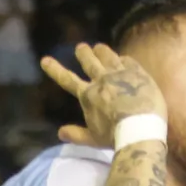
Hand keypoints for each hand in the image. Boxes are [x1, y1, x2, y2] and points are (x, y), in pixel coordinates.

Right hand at [40, 42, 165, 146]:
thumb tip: (60, 133)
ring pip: (107, 56)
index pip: (67, 79)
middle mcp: (101, 79)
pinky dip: (122, 58)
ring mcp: (119, 73)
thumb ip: (76, 134)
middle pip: (89, 61)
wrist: (140, 129)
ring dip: (101, 51)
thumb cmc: (114, 136)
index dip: (55, 69)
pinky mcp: (137, 72)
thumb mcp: (93, 139)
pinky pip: (127, 60)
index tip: (45, 60)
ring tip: (99, 47)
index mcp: (87, 95)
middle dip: (83, 52)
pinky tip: (121, 58)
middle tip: (81, 47)